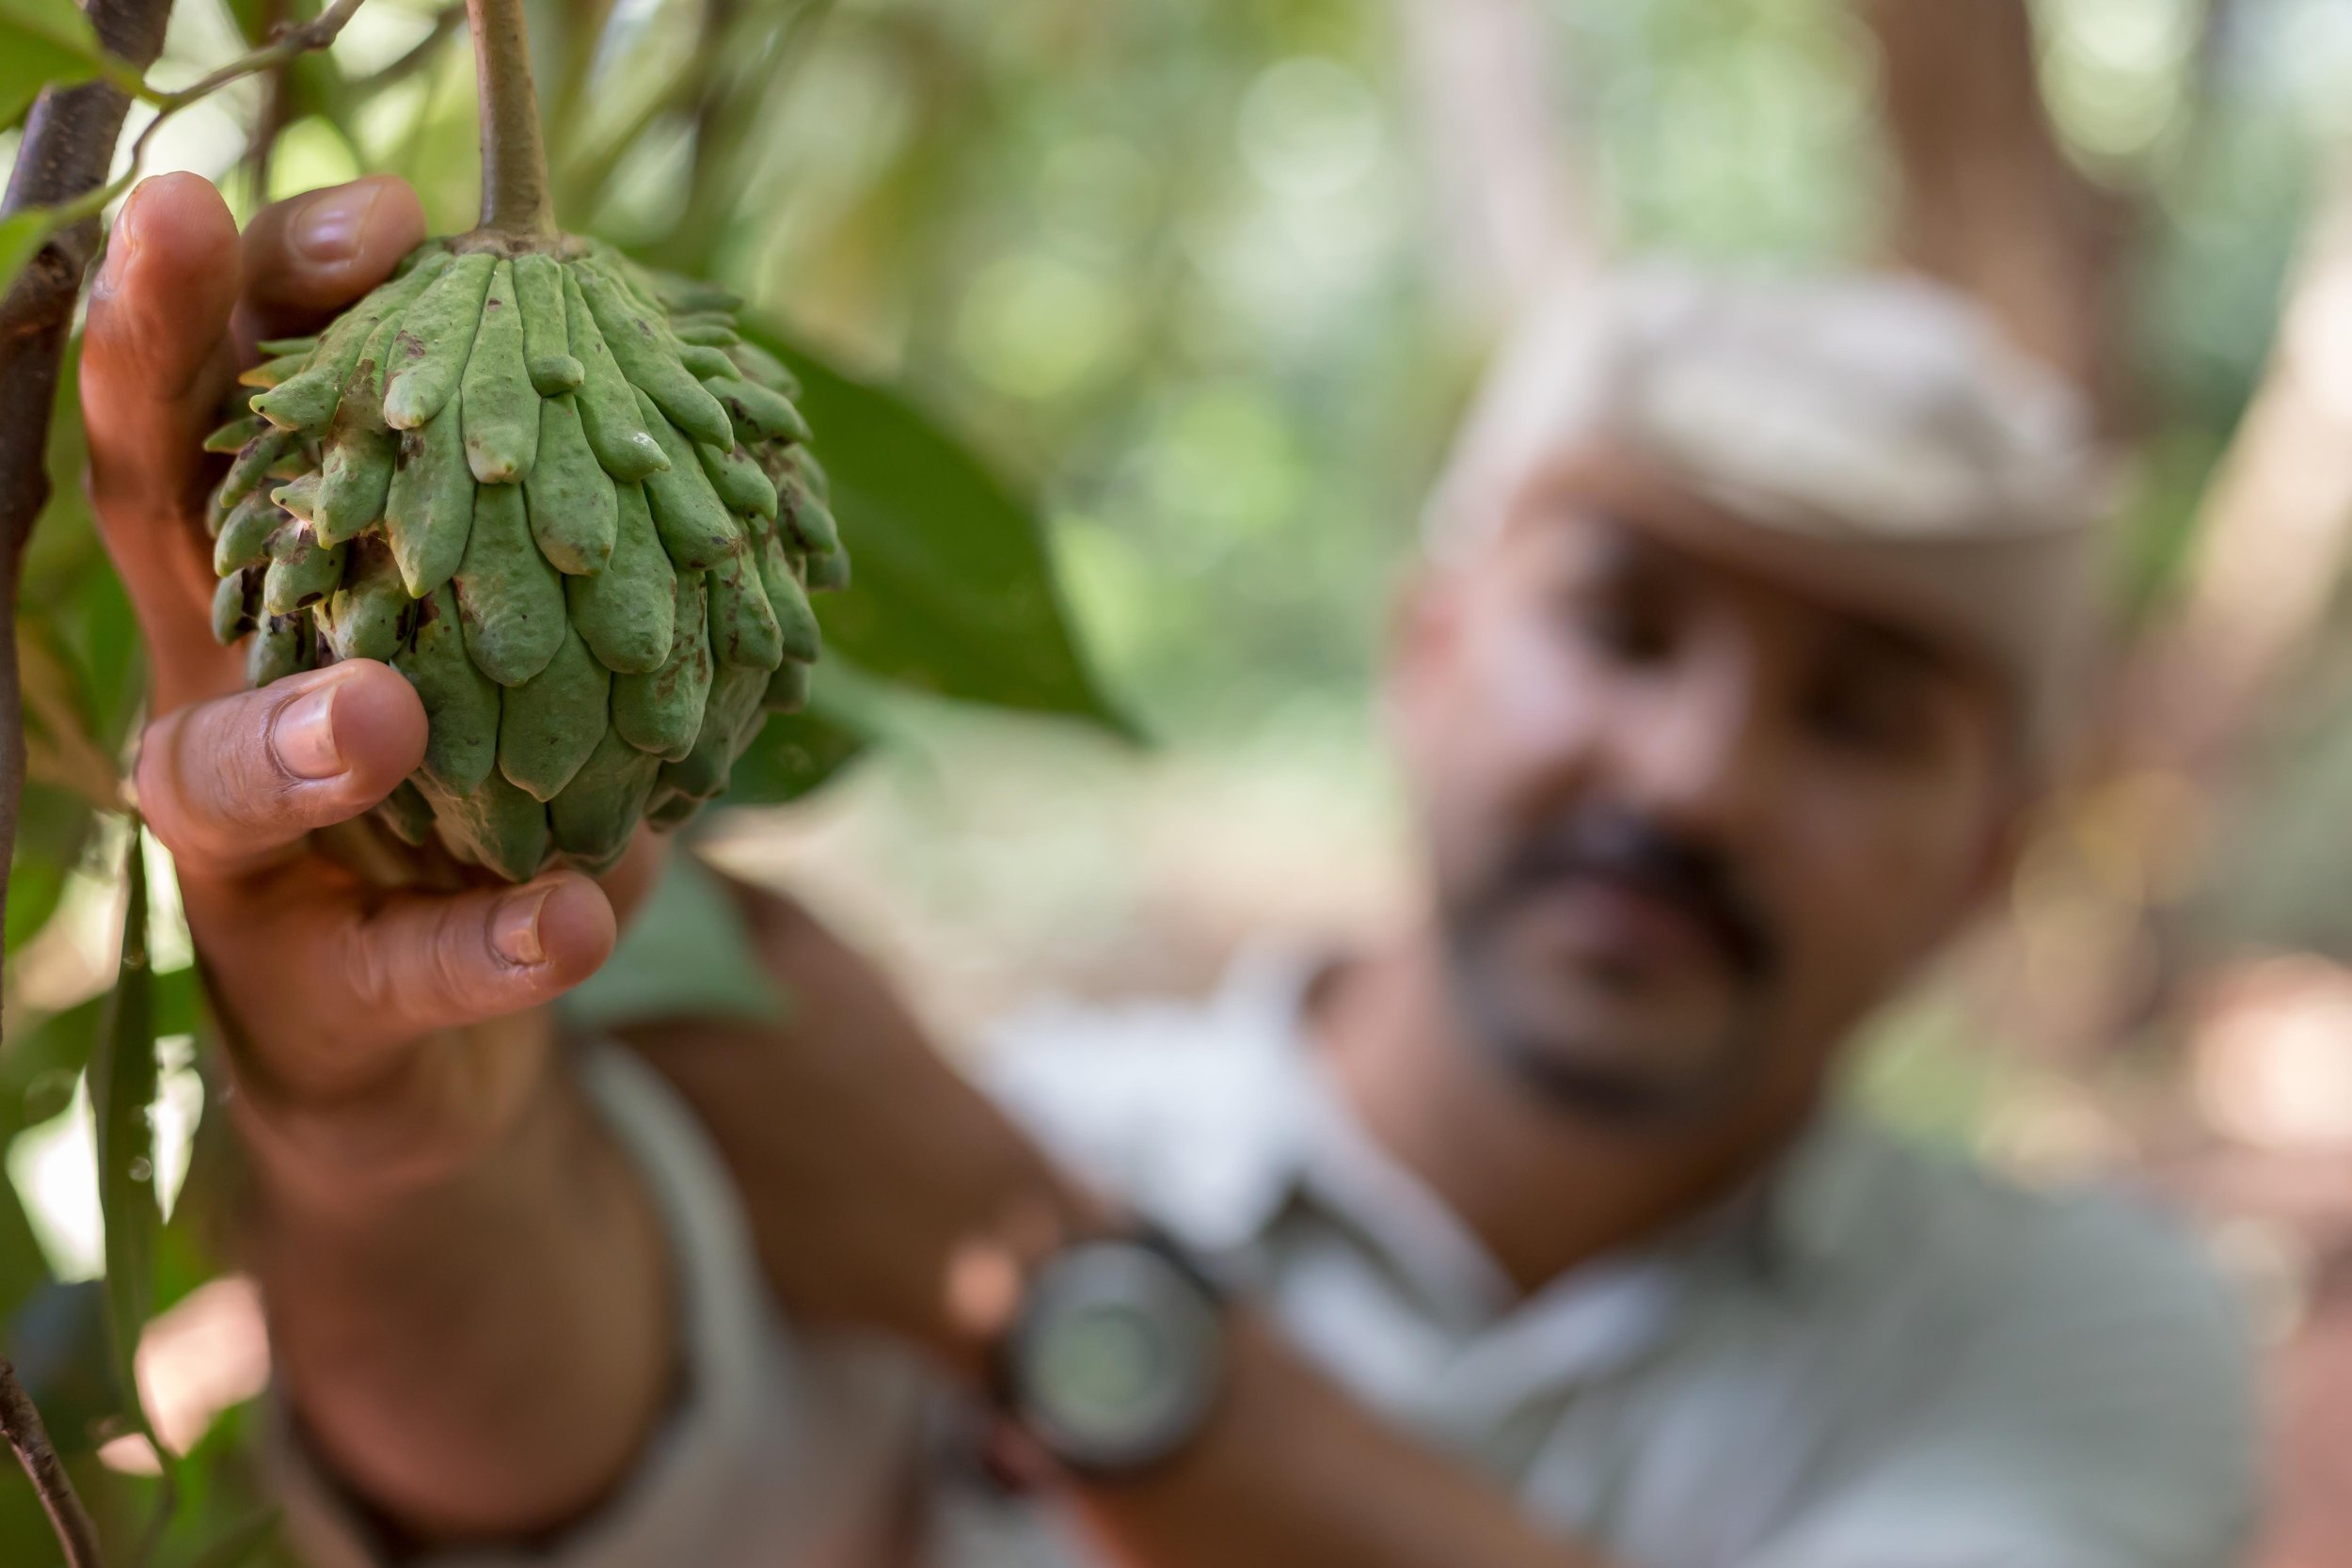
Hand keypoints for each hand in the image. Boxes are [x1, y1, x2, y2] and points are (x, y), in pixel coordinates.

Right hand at [81, 173, 654, 1202]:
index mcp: (272, 581)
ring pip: (208, 776)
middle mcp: (217, 685)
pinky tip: (572, 917)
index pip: (233, 405)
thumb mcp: (510, 648)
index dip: (264, 295)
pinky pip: (402, 970)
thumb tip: (665, 370)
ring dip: (298, 735)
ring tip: (381, 713)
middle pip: (150, 508)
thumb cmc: (475, 799)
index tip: (380, 212)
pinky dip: (492, 944)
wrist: (432, 1045)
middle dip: (152, 360)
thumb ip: (546, 544)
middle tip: (181, 227)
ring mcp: (242, 851)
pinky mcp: (317, 997)